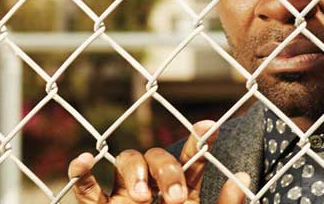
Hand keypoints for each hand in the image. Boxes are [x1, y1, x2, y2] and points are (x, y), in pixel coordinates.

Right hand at [68, 120, 249, 203]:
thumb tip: (243, 177)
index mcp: (182, 196)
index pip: (192, 160)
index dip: (200, 139)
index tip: (210, 127)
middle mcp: (153, 191)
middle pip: (158, 156)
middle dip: (167, 171)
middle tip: (173, 200)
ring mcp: (123, 199)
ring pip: (126, 160)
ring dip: (134, 171)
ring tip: (141, 198)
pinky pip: (85, 186)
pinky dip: (81, 170)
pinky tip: (85, 161)